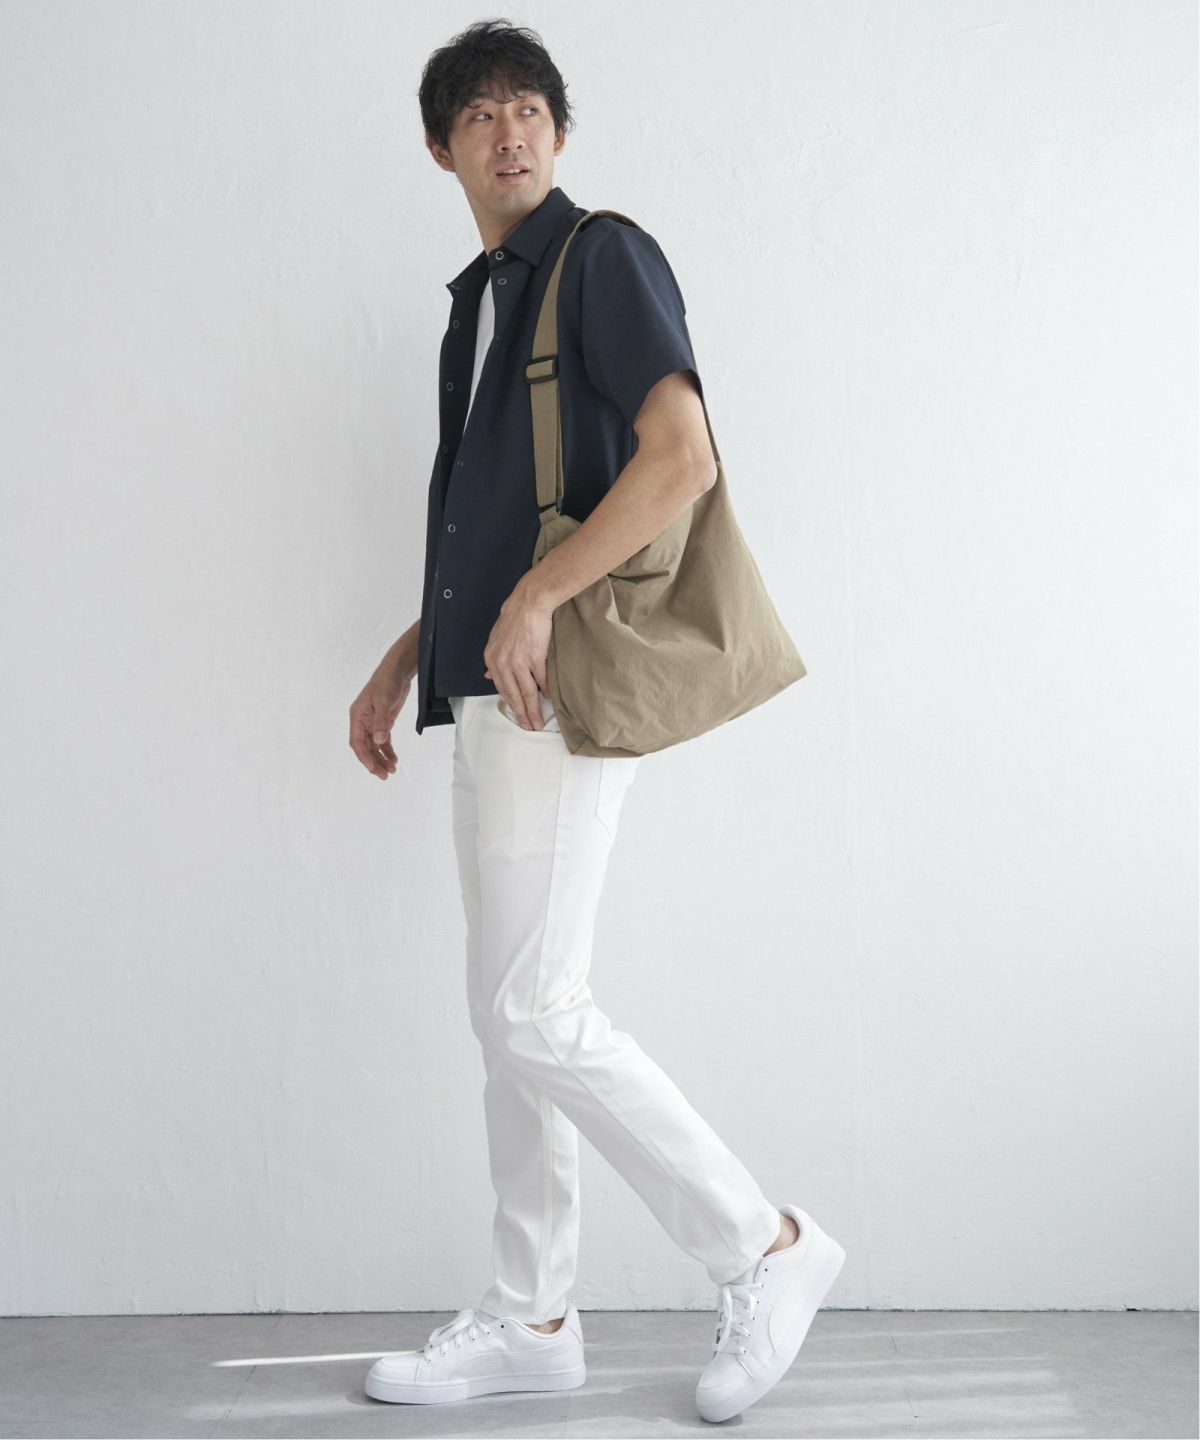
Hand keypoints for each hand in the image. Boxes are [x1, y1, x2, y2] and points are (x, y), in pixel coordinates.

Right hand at [349, 667, 409, 778]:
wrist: (397, 671)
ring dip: (381, 758)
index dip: (364, 757)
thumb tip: (379, 741)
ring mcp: (373, 722)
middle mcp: (362, 721)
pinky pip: (383, 741)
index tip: (372, 768)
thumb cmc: (386, 682)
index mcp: (357, 716)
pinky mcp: (383, 722)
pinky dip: (388, 751)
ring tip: (391, 770)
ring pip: (374, 746)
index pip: (357, 742)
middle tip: (384, 775)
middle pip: (365, 747)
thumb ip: (381, 722)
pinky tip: (394, 759)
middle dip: (374, 762)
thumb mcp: (383, 701)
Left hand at [483, 580, 553, 728]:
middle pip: (514, 696)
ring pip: (527, 692)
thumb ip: (494, 660)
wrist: (529, 603)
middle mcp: (503, 663)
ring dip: (534, 709)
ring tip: (539, 721)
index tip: (519, 718)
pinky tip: (548, 698)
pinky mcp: (535, 658)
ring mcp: (519, 662)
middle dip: (523, 714)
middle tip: (530, 727)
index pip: (503, 690)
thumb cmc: (514, 619)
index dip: (512, 706)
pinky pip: (541, 680)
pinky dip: (545, 691)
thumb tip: (489, 676)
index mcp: (492, 660)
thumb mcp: (496, 639)